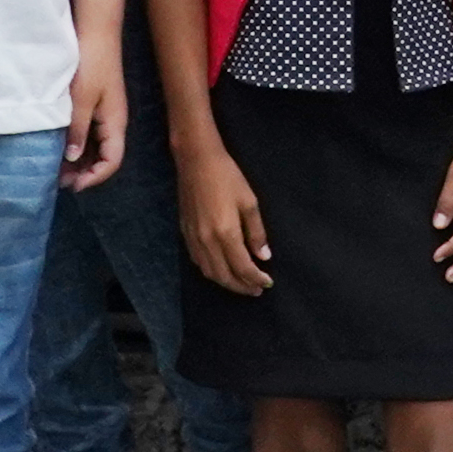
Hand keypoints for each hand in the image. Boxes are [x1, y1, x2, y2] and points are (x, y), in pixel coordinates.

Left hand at [61, 29, 126, 192]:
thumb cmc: (91, 63)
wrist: (96, 31)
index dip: (95, 177)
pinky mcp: (96, 104)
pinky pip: (90, 133)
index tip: (72, 185)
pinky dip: (78, 144)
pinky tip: (60, 146)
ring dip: (80, 159)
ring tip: (56, 168)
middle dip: (85, 172)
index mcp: (116, 122)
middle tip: (58, 181)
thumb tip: (73, 159)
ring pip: (96, 146)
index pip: (112, 161)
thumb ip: (77, 130)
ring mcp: (105, 112)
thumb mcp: (81, 100)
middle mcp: (114, 121)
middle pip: (105, 157)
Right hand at [176, 136, 272, 294]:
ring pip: (209, 272)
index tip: (267, 283)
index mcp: (226, 234)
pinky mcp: (185, 233)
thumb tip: (263, 257)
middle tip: (256, 289)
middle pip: (225, 276)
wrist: (196, 161)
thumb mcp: (249, 202)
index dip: (256, 279)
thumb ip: (256, 232)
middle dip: (242, 287)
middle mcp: (207, 242)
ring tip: (241, 284)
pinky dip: (211, 271)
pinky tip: (220, 269)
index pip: (243, 268)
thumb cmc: (227, 177)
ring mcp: (193, 239)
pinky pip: (198, 262)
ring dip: (226, 282)